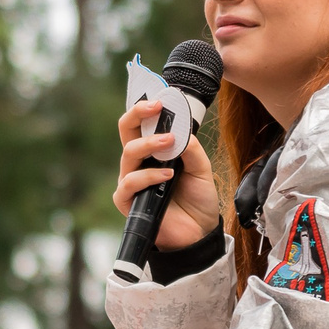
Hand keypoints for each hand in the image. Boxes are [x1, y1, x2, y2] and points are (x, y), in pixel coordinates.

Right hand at [111, 97, 221, 249]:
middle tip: (156, 107)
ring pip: (128, 153)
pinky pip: (129, 182)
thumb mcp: (202, 168)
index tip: (161, 96)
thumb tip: (180, 129)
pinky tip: (166, 175)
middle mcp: (138, 162)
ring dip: (148, 144)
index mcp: (153, 150)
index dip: (146, 107)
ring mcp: (131, 180)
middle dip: (137, 114)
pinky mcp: (128, 201)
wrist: (199, 232)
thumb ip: (191, 148)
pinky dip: (147, 176)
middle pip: (126, 131)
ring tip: (169, 143)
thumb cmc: (197, 199)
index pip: (142, 123)